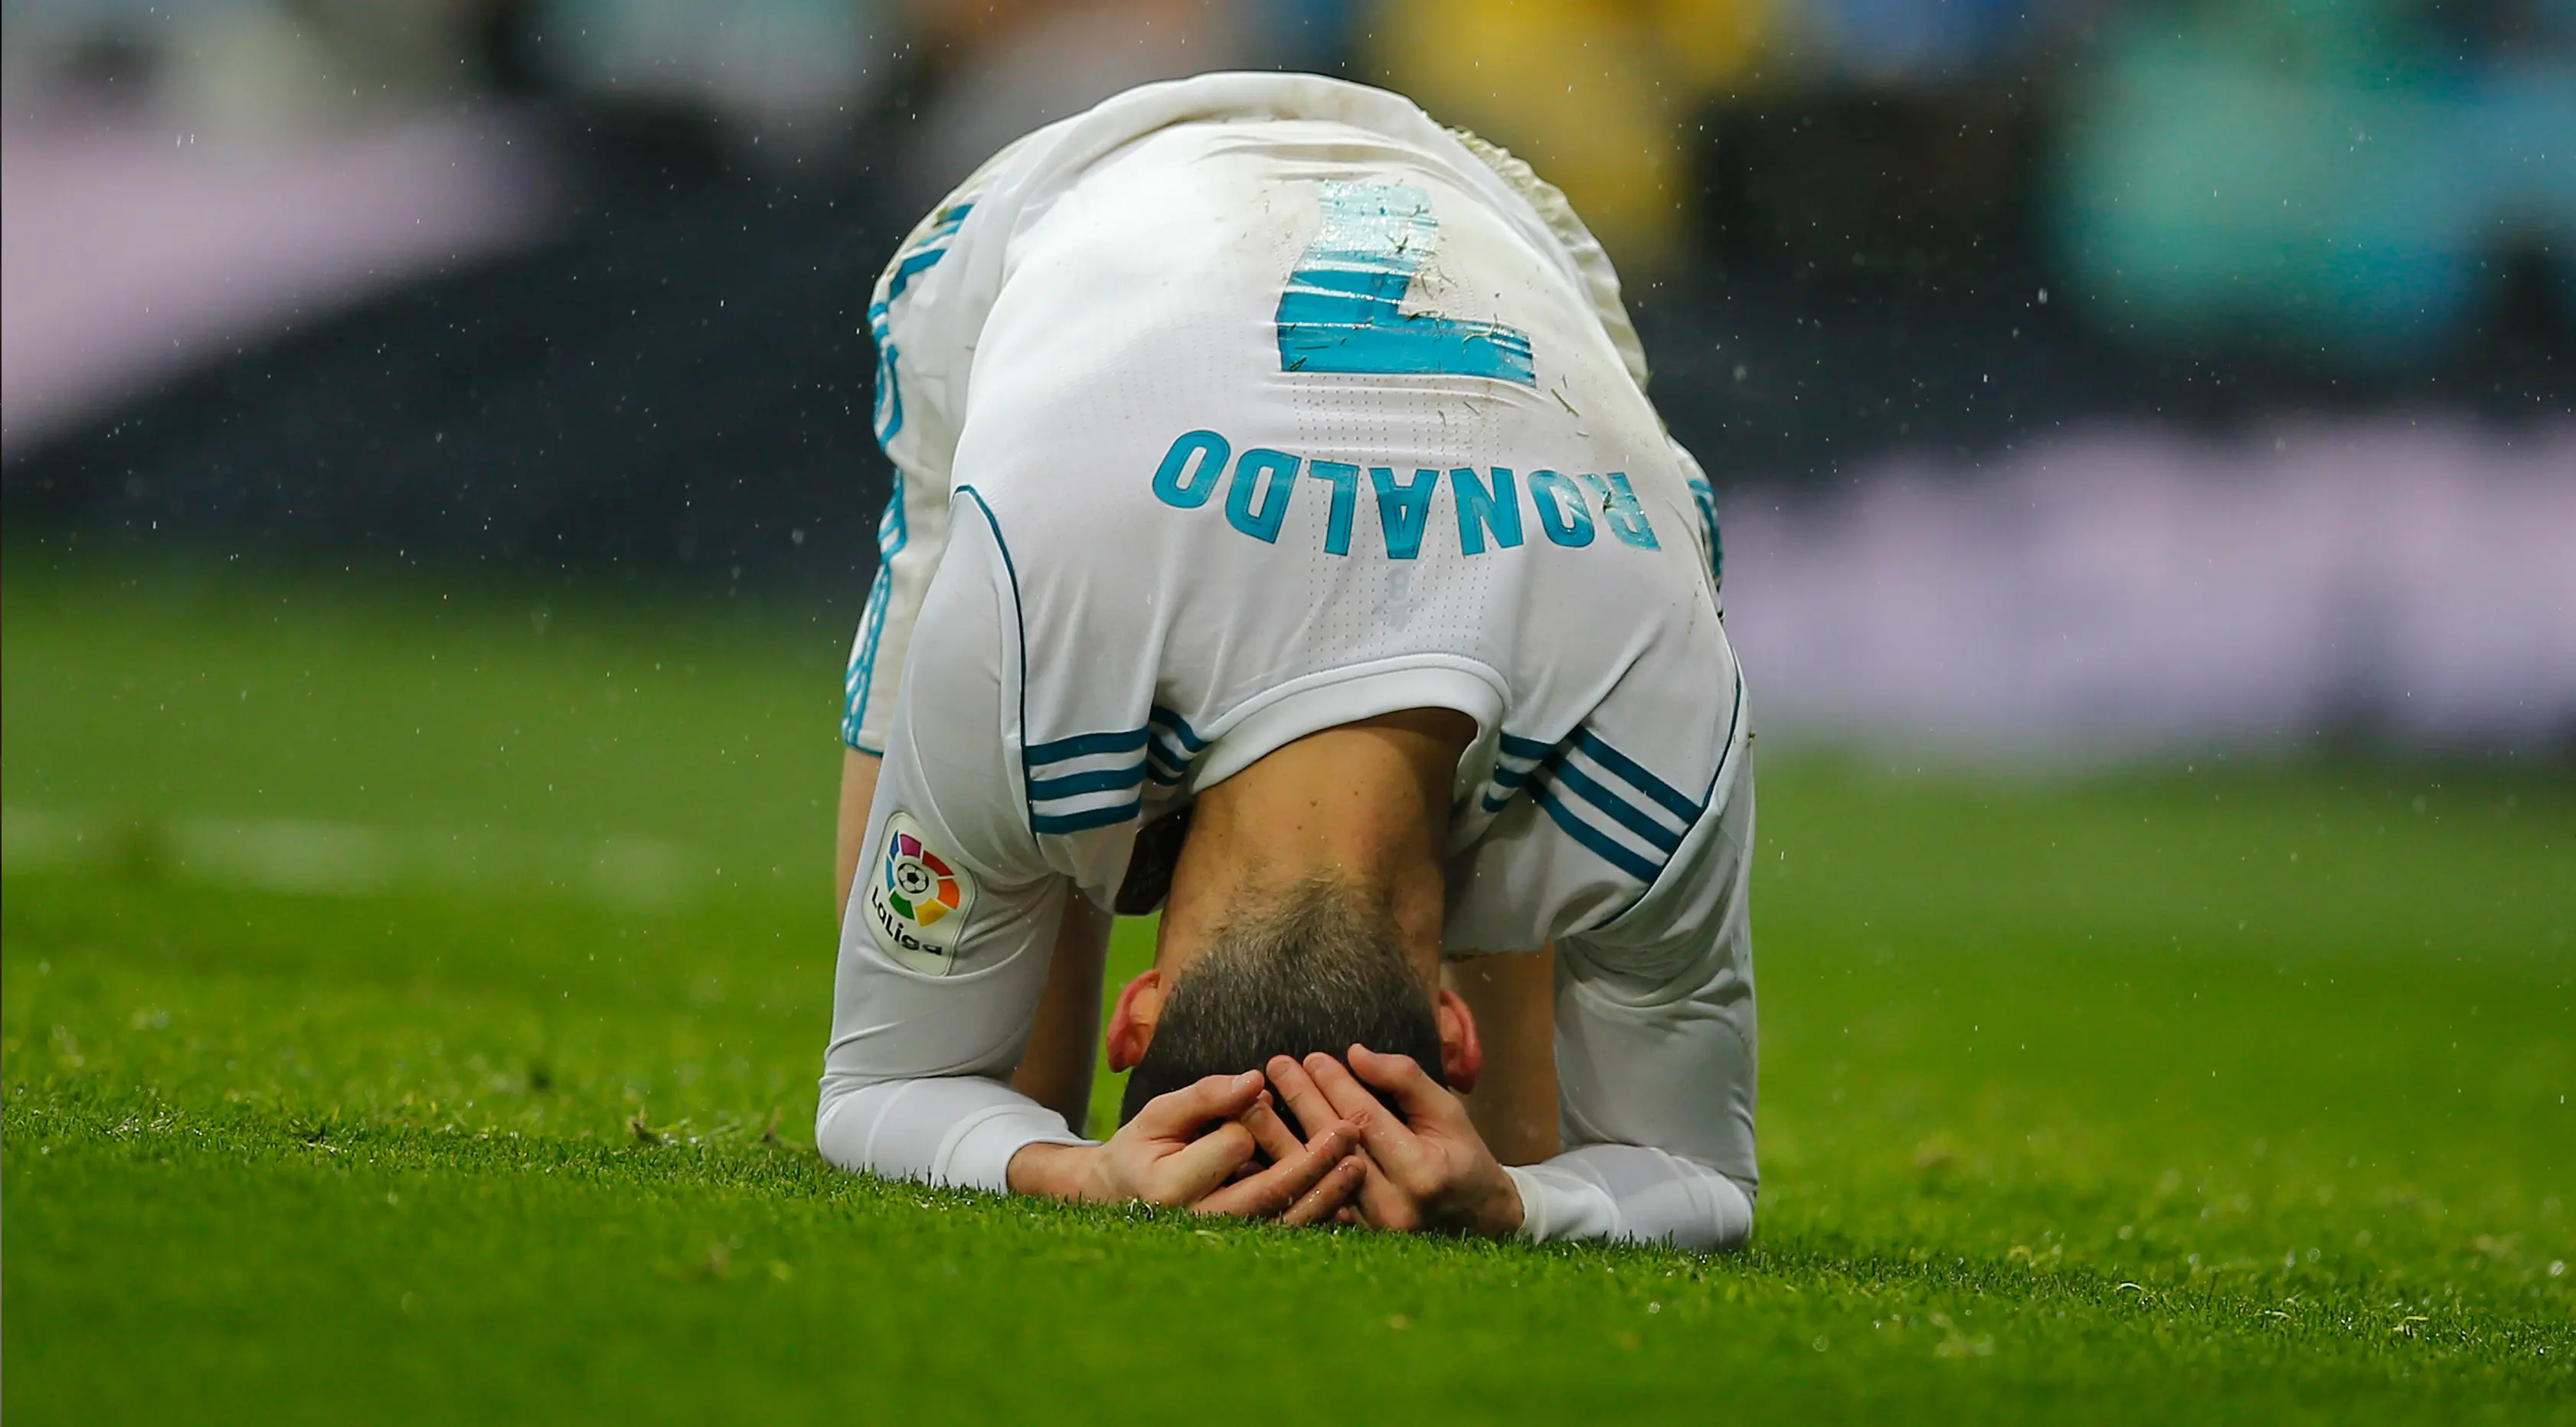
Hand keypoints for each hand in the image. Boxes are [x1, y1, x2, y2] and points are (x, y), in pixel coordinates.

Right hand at [1008, 1072, 1364, 1225]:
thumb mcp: (1161, 1113)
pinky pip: (1288, 1234)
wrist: (1125, 1199)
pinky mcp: (1244, 1248)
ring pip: (1285, 1220)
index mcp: (1170, 1187)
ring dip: (1327, 1191)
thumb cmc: (1143, 1148)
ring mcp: (1224, 1242)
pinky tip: (1346, 1193)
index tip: (1256, 1099)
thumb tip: (1256, 1080)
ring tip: (1358, 1160)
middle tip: (1350, 1128)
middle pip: (1268, 1191)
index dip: (1251, 1119)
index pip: (1231, 1147)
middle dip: (1313, 1160)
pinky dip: (1319, 1215)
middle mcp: (1199, 1222)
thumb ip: (1206, 1095)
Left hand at [1266, 1049, 1523, 1237]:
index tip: (1311, 1057)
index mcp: (1421, 1171)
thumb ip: (1405, 1080)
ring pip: (1313, 1176)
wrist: (1479, 1223)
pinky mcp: (1354, 1240)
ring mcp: (1370, 1229)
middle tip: (1275, 1065)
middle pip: (1333, 1144)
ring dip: (1279, 1137)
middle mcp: (1393, 1206)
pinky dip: (1285, 1174)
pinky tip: (1258, 1150)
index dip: (1335, 1085)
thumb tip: (1356, 1054)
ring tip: (1252, 1102)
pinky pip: (1311, 1201)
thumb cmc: (1463, 1157)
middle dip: (1302, 1099)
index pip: (1365, 1119)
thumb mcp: (1447, 1112)